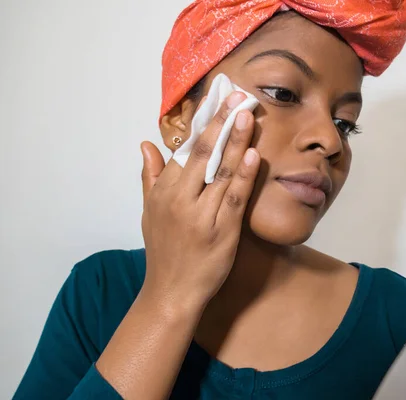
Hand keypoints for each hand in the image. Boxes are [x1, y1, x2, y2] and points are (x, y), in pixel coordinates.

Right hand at [139, 92, 258, 313]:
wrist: (171, 293)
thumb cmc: (163, 251)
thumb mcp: (149, 212)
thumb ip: (150, 176)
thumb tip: (146, 145)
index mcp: (164, 192)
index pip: (186, 149)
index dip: (203, 123)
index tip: (217, 100)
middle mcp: (181, 200)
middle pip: (203, 154)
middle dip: (221, 122)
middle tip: (237, 96)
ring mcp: (202, 216)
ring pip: (221, 171)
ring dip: (236, 141)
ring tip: (247, 115)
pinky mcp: (222, 232)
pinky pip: (235, 198)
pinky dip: (244, 176)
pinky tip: (252, 155)